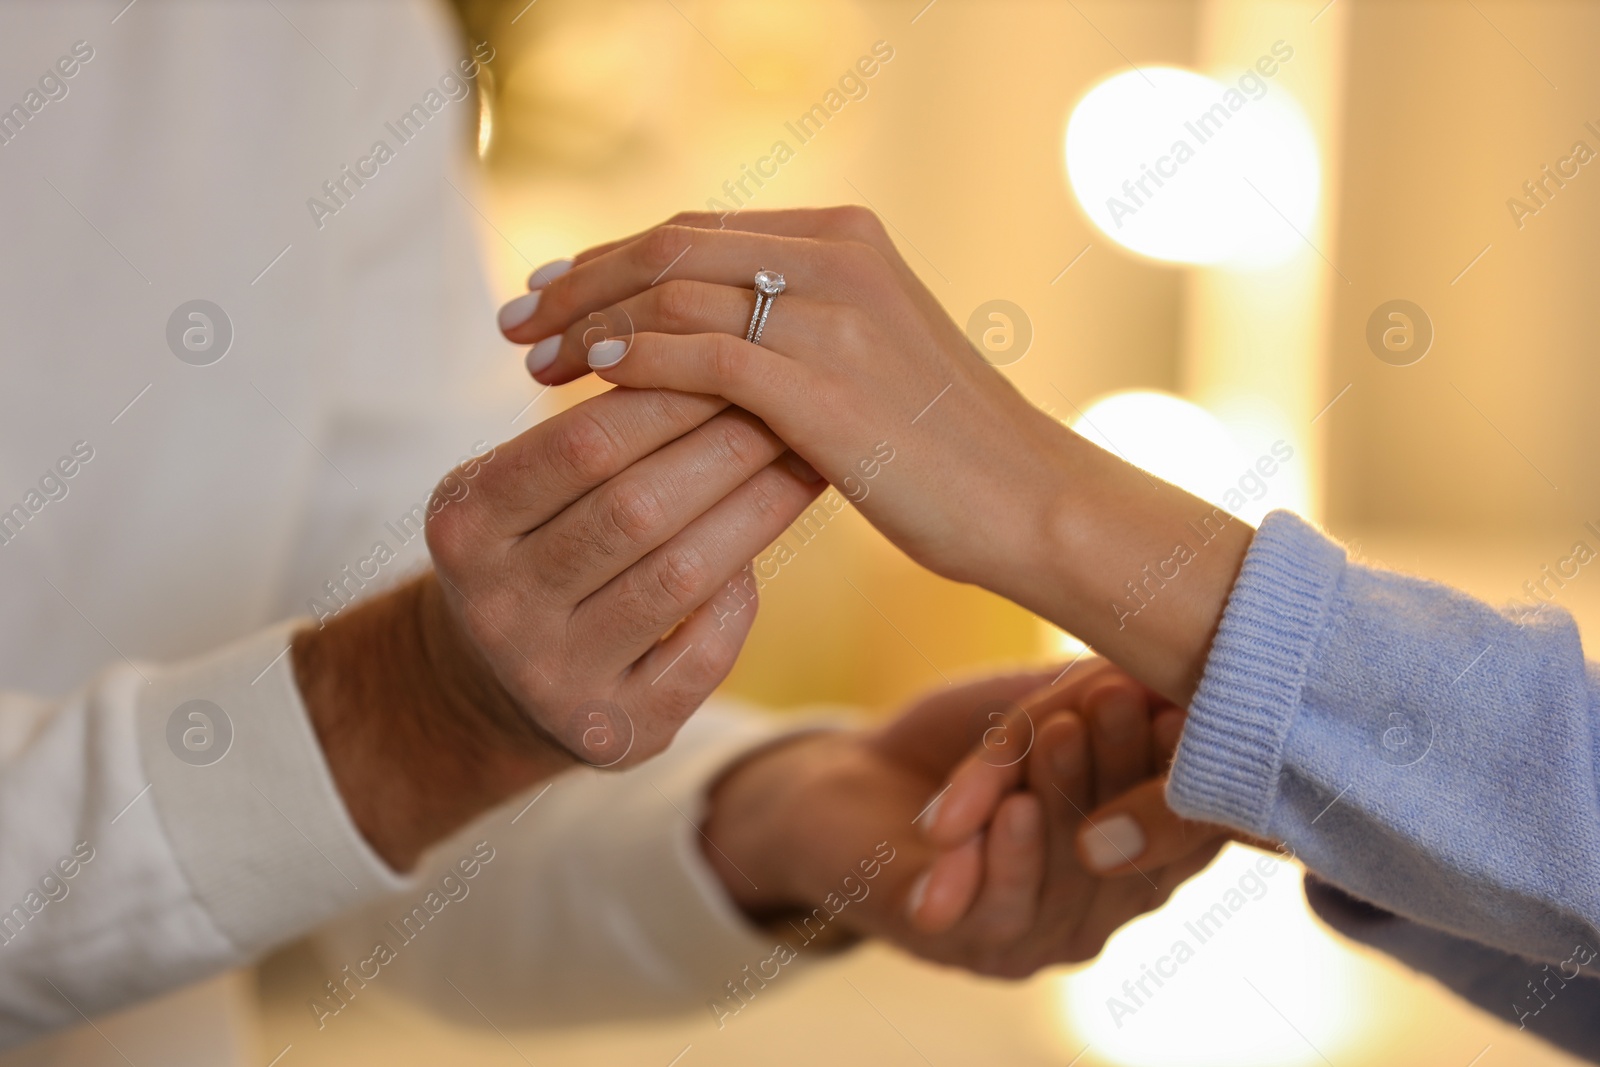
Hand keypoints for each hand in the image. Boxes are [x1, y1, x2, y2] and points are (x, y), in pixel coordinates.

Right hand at [293, 387, 822, 868]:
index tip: (737, 355)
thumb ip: (585, 434)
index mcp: (464, 525)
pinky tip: (761, 556)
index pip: (583, 442)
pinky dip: (739, 598)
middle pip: (637, 508)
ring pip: (680, 577)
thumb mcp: (519, 488)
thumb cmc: (534, 547)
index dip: (669, 395)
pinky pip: (701, 654)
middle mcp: (497, 606)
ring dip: (757, 510)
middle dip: (728, 446)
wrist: (495, 682)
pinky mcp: (613, 732)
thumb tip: (712, 355)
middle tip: (791, 405)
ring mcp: (553, 677)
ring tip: (805, 461)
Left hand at [497, 209, 1255, 704]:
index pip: (698, 229)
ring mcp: (830, 313)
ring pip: (673, 292)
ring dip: (593, 322)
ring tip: (538, 358)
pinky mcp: (821, 380)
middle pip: (671, 246)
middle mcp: (835, 256)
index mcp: (846, 238)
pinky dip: (637, 358)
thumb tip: (701, 337)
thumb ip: (798, 328)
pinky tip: (594, 376)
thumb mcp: (873, 358)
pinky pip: (699, 351)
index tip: (558, 289)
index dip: (614, 256)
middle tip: (519, 317)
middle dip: (583, 279)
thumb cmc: (948, 448)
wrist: (1030, 499)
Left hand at [698, 669, 1227, 976]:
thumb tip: (1173, 679)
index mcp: (1133, 860)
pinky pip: (998, 913)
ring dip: (1066, 799)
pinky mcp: (959, 945)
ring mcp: (1033, 938)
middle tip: (1120, 698)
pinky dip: (1007, 857)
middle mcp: (1096, 911)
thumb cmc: (960, 739)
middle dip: (1122, 767)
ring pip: (1069, 882)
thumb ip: (1101, 699)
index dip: (1180, 772)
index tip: (1176, 702)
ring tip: (1062, 732)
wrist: (846, 780)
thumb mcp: (1040, 706)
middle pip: (1130, 854)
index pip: (1182, 832)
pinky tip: (1012, 810)